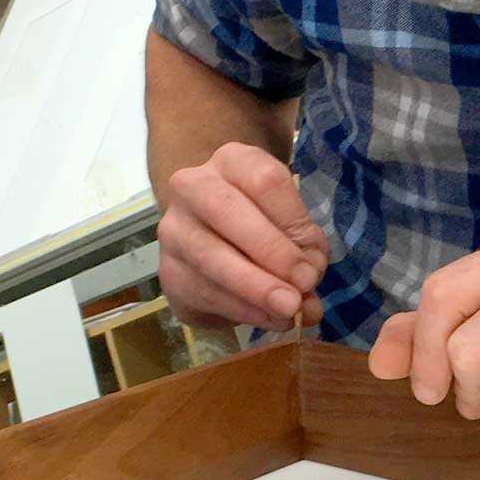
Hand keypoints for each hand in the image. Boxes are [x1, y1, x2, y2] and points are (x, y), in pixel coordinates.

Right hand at [157, 143, 326, 331]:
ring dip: (254, 290)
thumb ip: (307, 253)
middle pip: (226, 211)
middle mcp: (192, 187)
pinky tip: (268, 318)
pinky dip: (241, 310)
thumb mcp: (292, 223)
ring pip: (208, 258)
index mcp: (232, 162)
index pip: (263, 180)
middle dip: (269, 254)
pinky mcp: (167, 272)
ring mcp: (173, 229)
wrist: (215, 234)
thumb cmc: (264, 222)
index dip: (291, 222)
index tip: (311, 262)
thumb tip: (308, 303)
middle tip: (300, 289)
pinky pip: (201, 292)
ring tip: (288, 311)